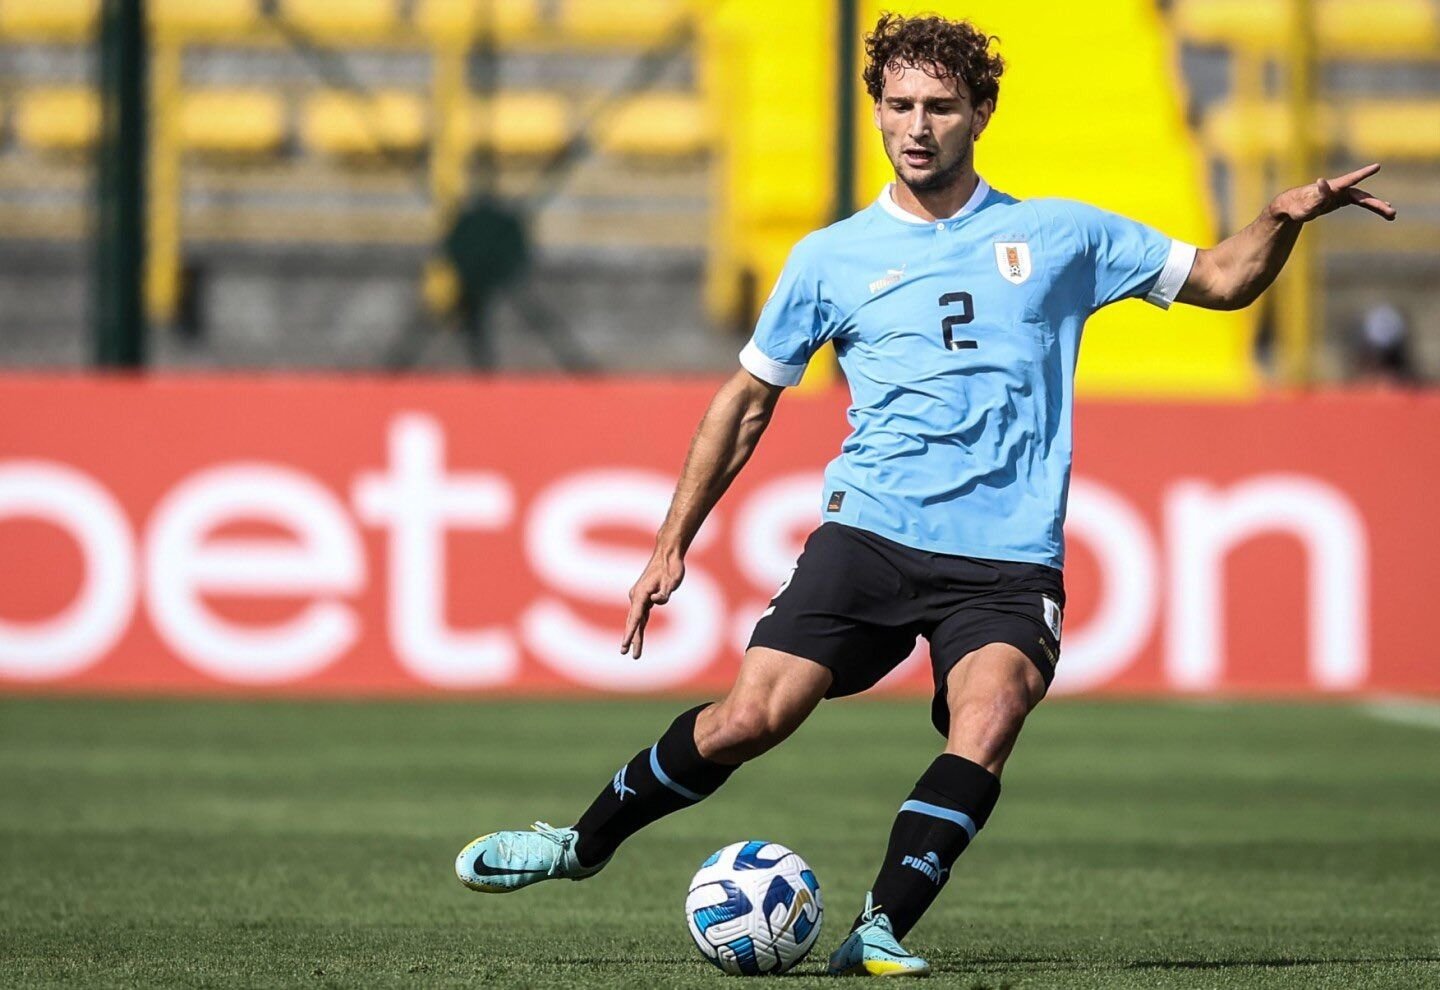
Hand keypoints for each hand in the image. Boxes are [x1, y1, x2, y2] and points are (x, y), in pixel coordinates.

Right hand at [620, 550, 685, 658]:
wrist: (668, 554)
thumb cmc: (671, 567)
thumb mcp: (672, 581)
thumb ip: (664, 592)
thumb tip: (655, 600)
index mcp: (641, 594)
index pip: (635, 618)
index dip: (630, 633)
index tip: (625, 645)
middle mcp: (637, 596)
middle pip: (634, 622)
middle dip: (631, 639)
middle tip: (628, 654)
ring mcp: (640, 596)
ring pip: (636, 620)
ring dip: (635, 635)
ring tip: (632, 651)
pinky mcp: (645, 596)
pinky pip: (641, 614)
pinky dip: (639, 626)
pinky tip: (638, 636)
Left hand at [1271, 163, 1395, 223]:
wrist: (1292, 207)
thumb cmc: (1296, 207)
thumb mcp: (1305, 206)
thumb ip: (1316, 196)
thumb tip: (1321, 181)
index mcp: (1332, 188)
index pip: (1350, 180)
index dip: (1363, 173)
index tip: (1377, 166)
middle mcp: (1339, 189)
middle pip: (1362, 196)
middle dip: (1376, 204)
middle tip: (1391, 211)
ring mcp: (1342, 194)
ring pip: (1364, 199)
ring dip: (1377, 206)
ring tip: (1392, 214)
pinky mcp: (1342, 200)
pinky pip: (1360, 202)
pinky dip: (1371, 206)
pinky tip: (1383, 210)